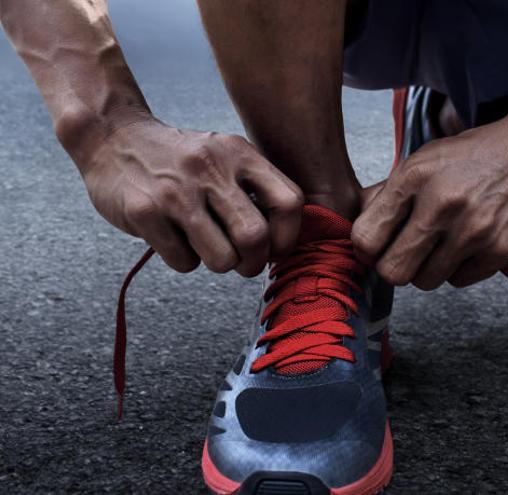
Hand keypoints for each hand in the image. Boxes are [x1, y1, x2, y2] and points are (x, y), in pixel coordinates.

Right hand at [80, 116, 302, 275]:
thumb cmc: (182, 161)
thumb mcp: (224, 156)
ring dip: (219, 264)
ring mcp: (177, 191)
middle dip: (253, 262)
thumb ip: (255, 188)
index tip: (274, 248)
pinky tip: (175, 238)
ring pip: (222, 259)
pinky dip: (184, 260)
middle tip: (243, 263)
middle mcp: (211, 169)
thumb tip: (282, 241)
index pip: (289, 203)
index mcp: (239, 154)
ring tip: (206, 247)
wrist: (113, 136)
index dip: (288, 236)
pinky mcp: (145, 212)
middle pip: (255, 237)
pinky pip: (184, 261)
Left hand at [352, 119, 507, 289]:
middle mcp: (442, 203)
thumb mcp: (424, 160)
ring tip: (444, 244)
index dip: (368, 248)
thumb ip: (387, 194)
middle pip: (393, 271)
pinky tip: (470, 243)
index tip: (378, 245)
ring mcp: (473, 230)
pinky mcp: (500, 249)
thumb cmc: (473, 156)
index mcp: (414, 177)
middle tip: (409, 253)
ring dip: (429, 269)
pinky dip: (460, 268)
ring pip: (426, 281)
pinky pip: (459, 281)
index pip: (366, 238)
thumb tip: (356, 231)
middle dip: (396, 266)